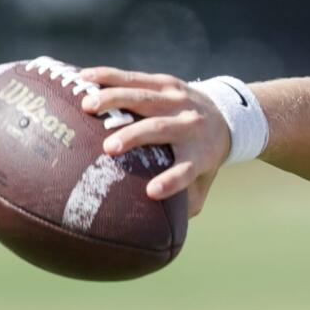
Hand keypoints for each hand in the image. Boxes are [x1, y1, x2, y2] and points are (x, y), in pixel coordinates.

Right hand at [78, 67, 229, 215]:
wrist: (227, 115)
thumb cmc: (204, 156)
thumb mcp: (204, 180)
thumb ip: (187, 202)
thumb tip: (163, 233)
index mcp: (200, 154)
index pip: (187, 171)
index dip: (172, 181)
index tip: (151, 192)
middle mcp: (190, 125)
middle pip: (161, 129)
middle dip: (135, 137)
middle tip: (109, 148)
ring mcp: (178, 100)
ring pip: (145, 97)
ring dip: (116, 99)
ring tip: (87, 105)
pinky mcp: (166, 82)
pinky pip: (134, 77)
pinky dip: (108, 76)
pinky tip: (82, 78)